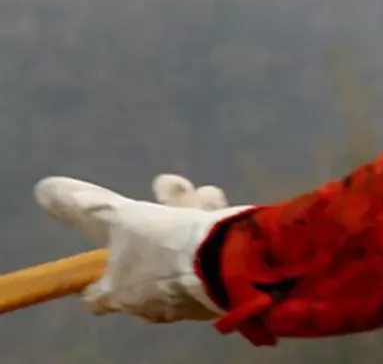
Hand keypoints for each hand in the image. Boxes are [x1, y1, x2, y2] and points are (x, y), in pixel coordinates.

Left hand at [35, 173, 252, 322]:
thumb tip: (43, 189)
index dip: (98, 275)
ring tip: (201, 192)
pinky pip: (212, 254)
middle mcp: (153, 302)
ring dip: (188, 214)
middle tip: (166, 188)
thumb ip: (86, 207)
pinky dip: (214, 228)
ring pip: (181, 252)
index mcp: (123, 294)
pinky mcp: (223, 286)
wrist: (230, 263)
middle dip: (154, 221)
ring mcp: (189, 297)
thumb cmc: (167, 246)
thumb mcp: (121, 218)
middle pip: (145, 263)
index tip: (105, 250)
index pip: (96, 297)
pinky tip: (218, 204)